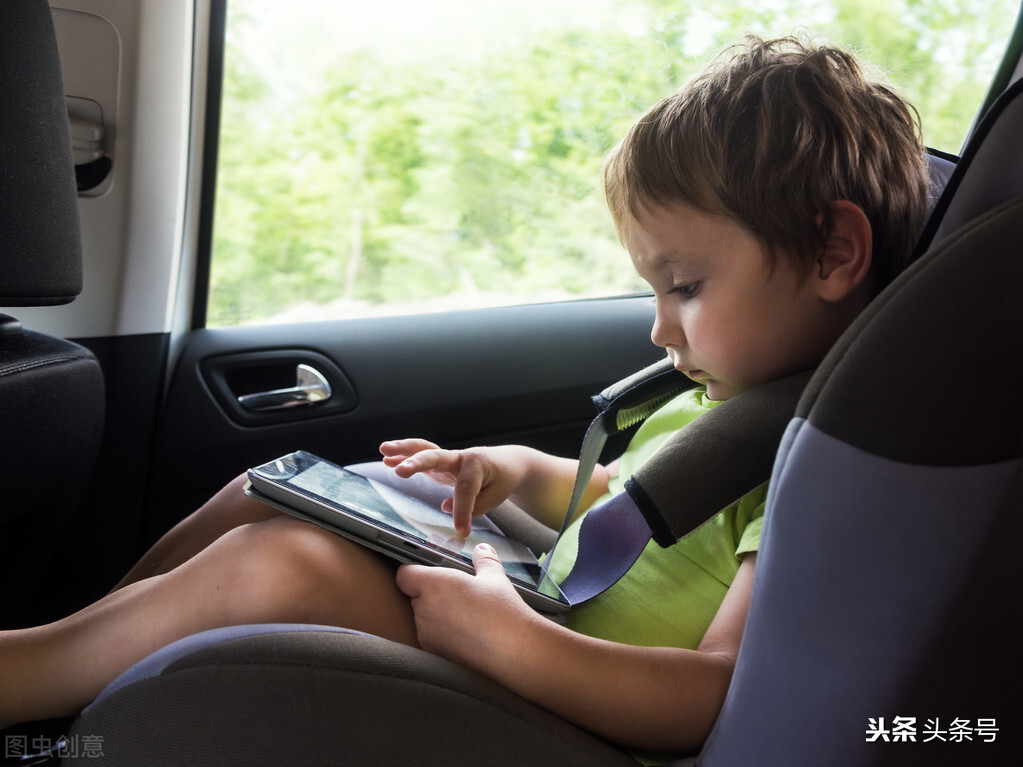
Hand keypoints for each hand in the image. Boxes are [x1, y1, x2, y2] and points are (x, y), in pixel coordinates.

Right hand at [380, 440, 524, 535]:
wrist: (506, 463)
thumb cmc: (502, 480)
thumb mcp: (496, 496)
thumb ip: (474, 505)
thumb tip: (446, 508)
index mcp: (478, 465)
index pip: (465, 489)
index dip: (462, 511)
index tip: (462, 530)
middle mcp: (460, 457)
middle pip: (436, 458)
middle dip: (417, 464)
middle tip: (401, 471)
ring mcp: (448, 459)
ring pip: (425, 450)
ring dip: (404, 450)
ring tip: (384, 450)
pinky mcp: (440, 464)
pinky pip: (421, 457)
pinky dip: (404, 456)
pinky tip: (386, 460)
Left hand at [395, 543, 540, 672]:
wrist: (514, 652)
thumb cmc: (502, 612)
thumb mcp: (495, 578)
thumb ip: (484, 560)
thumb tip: (482, 549)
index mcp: (433, 585)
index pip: (404, 575)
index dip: (412, 571)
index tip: (425, 570)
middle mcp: (424, 609)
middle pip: (414, 596)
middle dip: (430, 593)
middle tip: (455, 592)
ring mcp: (427, 634)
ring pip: (423, 617)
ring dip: (436, 613)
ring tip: (464, 613)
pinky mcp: (435, 653)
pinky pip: (431, 636)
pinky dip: (442, 633)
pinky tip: (465, 631)